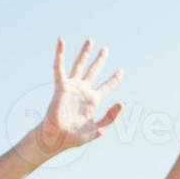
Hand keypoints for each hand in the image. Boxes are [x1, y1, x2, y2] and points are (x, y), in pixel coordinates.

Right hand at [33, 38, 123, 154]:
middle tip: (105, 49)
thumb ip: (110, 117)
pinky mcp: (60, 86)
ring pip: (79, 65)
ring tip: (90, 40)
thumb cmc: (74, 137)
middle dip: (100, 60)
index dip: (114, 79)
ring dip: (84, 53)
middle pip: (93, 71)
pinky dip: (59, 54)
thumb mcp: (98, 129)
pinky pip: (59, 67)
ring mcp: (71, 87)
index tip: (121, 71)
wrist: (57, 138)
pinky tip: (61, 42)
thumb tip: (122, 103)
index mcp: (93, 101)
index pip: (107, 86)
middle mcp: (83, 91)